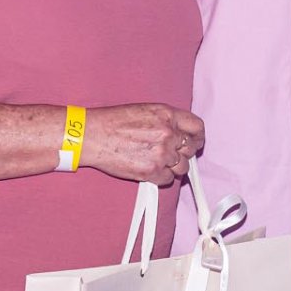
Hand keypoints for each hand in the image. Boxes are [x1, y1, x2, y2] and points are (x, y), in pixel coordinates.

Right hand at [86, 104, 203, 183]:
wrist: (92, 135)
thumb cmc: (114, 122)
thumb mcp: (146, 110)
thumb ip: (167, 121)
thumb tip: (182, 134)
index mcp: (167, 115)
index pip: (197, 127)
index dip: (198, 137)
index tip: (195, 142)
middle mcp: (168, 133)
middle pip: (190, 149)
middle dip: (183, 153)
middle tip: (169, 154)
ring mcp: (161, 154)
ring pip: (182, 167)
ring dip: (172, 167)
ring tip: (155, 161)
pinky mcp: (151, 171)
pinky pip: (167, 179)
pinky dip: (160, 177)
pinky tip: (147, 168)